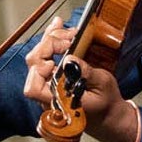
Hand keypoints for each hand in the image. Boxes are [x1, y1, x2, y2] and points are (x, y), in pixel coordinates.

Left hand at [22, 18, 138, 141]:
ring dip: (52, 39)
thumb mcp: (103, 86)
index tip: (54, 61)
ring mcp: (50, 83)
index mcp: (57, 101)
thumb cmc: (106, 104)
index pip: (33, 88)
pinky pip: (47, 56)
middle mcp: (48, 92)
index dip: (37, 71)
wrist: (109, 114)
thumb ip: (85, 73)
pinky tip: (60, 27)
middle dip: (48, 45)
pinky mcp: (54, 75)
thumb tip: (69, 58)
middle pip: (34, 65)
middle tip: (69, 38)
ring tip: (68, 30)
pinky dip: (53, 40)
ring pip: (39, 57)